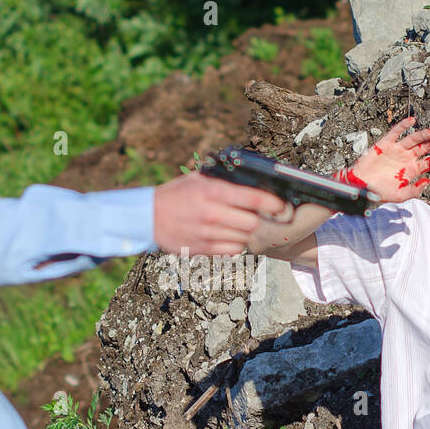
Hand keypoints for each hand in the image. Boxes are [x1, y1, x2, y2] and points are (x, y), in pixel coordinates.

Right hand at [154, 170, 290, 255]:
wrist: (147, 218)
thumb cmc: (175, 195)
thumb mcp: (197, 179)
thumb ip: (222, 179)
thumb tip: (250, 178)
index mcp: (213, 192)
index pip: (254, 198)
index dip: (273, 203)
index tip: (282, 206)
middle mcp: (212, 214)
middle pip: (253, 223)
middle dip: (261, 220)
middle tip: (264, 217)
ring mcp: (208, 234)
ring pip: (244, 238)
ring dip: (248, 232)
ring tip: (244, 224)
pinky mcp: (204, 249)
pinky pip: (233, 250)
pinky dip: (236, 244)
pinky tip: (230, 235)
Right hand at [351, 117, 429, 201]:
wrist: (361, 185)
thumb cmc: (379, 192)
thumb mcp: (400, 196)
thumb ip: (414, 190)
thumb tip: (427, 181)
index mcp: (411, 170)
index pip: (427, 163)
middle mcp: (406, 158)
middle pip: (423, 148)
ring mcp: (397, 150)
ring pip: (413, 139)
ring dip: (423, 135)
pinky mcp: (385, 144)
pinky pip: (396, 133)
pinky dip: (403, 126)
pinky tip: (412, 120)